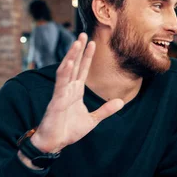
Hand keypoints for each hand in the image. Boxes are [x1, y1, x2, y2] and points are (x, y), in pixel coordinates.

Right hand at [30, 33, 123, 152]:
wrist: (55, 143)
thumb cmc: (68, 131)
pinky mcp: (56, 101)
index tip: (92, 42)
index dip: (87, 56)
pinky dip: (64, 72)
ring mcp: (61, 93)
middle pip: (74, 65)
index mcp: (75, 91)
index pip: (82, 69)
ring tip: (77, 42)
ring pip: (66, 70)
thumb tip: (121, 102)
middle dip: (78, 50)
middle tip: (83, 34)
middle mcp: (68, 89)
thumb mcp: (92, 120)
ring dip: (71, 56)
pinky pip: (60, 84)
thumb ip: (106, 110)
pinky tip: (68, 61)